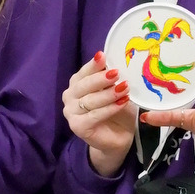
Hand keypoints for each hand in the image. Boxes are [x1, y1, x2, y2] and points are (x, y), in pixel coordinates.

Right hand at [63, 51, 135, 176]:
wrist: (117, 137)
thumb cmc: (116, 110)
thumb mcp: (116, 90)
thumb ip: (112, 79)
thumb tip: (116, 64)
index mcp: (77, 84)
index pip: (83, 72)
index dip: (93, 65)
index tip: (103, 56)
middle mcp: (69, 96)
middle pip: (83, 85)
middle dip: (100, 79)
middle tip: (116, 73)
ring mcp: (71, 113)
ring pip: (89, 101)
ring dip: (108, 94)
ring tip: (125, 88)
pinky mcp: (77, 127)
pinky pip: (94, 115)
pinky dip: (109, 109)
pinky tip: (121, 103)